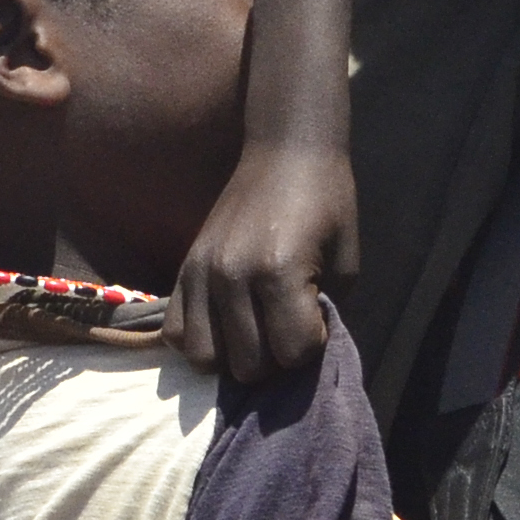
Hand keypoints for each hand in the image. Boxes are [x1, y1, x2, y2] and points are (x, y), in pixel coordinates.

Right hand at [165, 142, 356, 381]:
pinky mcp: (182, 269)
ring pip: (205, 359)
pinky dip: (201, 339)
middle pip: (249, 365)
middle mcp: (232, 277)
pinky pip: (175, 333)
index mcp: (279, 272)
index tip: (318, 318)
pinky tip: (225, 323)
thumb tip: (300, 354)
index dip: (313, 344)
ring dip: (235, 355)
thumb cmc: (327, 206)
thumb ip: (325, 313)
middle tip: (287, 323)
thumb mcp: (345, 264)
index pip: (293, 353)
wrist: (285, 154)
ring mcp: (200, 274)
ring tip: (255, 330)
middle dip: (276, 356)